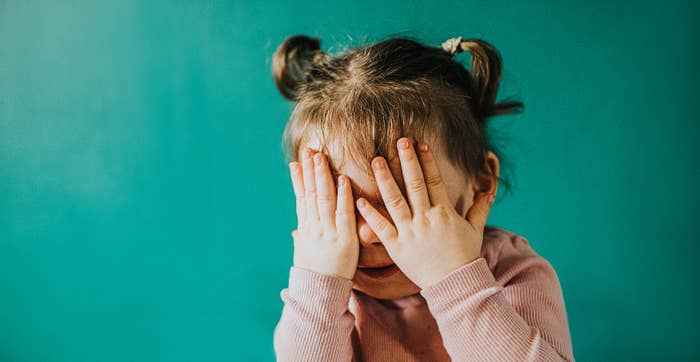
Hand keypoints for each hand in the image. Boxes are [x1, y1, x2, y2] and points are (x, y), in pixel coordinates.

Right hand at [289, 147, 359, 279]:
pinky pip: (343, 213)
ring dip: (323, 176)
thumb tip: (295, 231)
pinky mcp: (344, 239)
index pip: (301, 199)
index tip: (296, 163)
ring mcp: (328, 231)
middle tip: (309, 150)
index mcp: (306, 228)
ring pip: (324, 198)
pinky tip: (343, 179)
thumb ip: (302, 237)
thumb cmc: (315, 274)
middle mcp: (315, 227)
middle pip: (311, 193)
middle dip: (310, 171)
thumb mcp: (305, 253)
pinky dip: (342, 196)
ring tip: (321, 157)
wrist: (320, 293)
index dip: (299, 180)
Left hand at [355, 138, 494, 288]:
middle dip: (406, 160)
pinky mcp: (396, 247)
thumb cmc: (465, 257)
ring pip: (395, 201)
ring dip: (385, 179)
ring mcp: (410, 232)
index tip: (420, 144)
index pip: (433, 181)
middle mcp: (426, 219)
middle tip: (398, 140)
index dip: (427, 161)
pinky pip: (381, 228)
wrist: (455, 284)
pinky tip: (360, 199)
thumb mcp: (475, 230)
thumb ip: (479, 209)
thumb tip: (489, 192)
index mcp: (444, 213)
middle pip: (414, 184)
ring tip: (376, 160)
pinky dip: (370, 213)